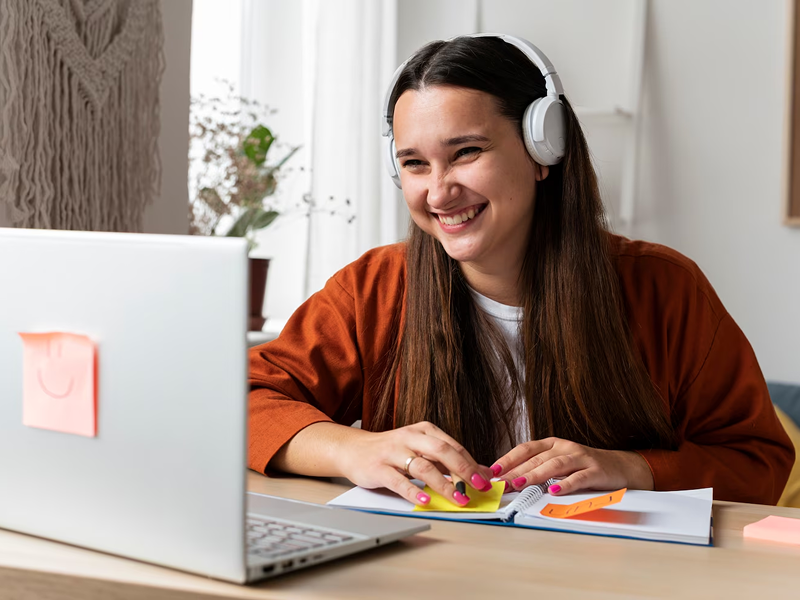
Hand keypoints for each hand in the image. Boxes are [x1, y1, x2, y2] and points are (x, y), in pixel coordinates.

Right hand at [338, 421, 493, 506]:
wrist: (354, 450)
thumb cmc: (391, 451)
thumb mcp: (419, 448)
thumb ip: (444, 459)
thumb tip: (477, 472)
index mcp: (423, 430)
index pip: (453, 446)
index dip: (472, 462)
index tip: (486, 479)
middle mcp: (409, 438)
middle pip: (442, 451)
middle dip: (464, 470)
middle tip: (478, 486)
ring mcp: (393, 452)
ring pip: (423, 467)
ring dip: (444, 484)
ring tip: (458, 498)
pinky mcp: (379, 468)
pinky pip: (399, 481)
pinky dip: (413, 491)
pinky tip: (426, 500)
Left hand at [491, 437, 653, 494]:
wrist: (619, 466)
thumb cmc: (583, 466)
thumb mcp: (558, 463)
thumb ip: (537, 468)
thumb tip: (509, 480)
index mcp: (552, 444)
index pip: (525, 449)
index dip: (508, 459)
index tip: (493, 471)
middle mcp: (564, 447)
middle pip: (536, 459)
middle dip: (516, 471)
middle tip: (502, 483)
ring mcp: (581, 458)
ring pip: (555, 465)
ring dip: (536, 475)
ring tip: (521, 483)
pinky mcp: (596, 471)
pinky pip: (579, 477)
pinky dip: (566, 484)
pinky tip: (554, 491)